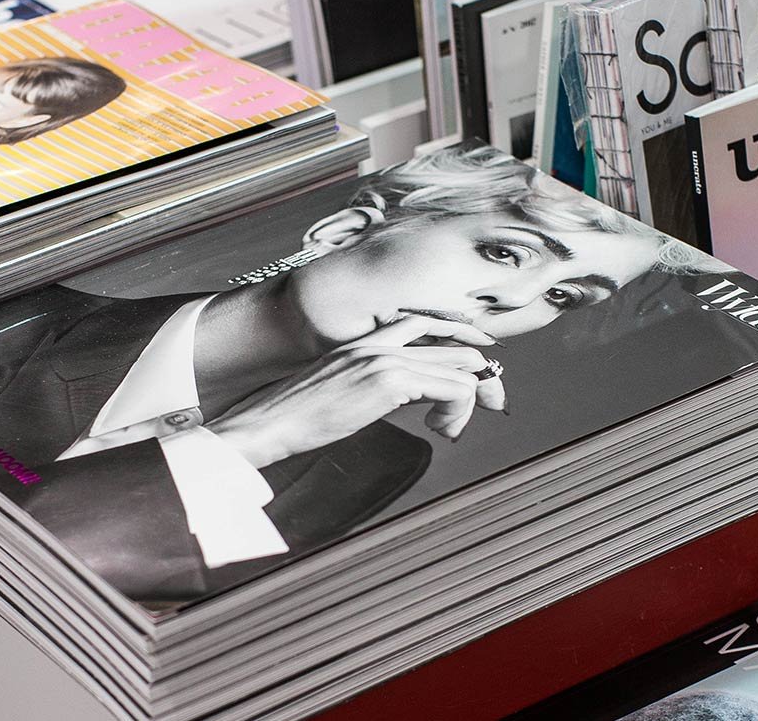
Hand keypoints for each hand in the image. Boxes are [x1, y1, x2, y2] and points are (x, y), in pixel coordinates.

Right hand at [207, 316, 505, 467]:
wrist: (267, 423)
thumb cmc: (296, 417)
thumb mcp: (341, 391)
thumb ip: (375, 385)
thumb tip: (410, 397)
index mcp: (366, 340)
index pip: (429, 326)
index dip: (462, 344)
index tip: (479, 370)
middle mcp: (379, 342)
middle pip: (455, 343)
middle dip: (481, 373)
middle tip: (490, 403)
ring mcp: (385, 358)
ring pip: (461, 367)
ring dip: (467, 402)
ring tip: (448, 428)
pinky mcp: (389, 381)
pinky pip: (452, 387)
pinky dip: (458, 411)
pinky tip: (440, 429)